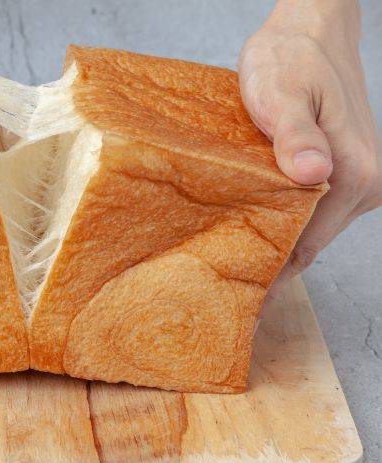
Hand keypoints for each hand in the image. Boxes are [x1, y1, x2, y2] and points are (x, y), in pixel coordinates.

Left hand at [239, 0, 380, 301]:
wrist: (309, 32)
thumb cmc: (291, 57)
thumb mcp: (281, 92)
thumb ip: (294, 134)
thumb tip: (311, 173)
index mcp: (354, 174)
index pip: (306, 246)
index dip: (271, 278)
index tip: (241, 305)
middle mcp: (364, 183)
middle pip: (309, 244)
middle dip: (269, 269)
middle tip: (223, 291)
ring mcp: (356, 178)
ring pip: (309, 229)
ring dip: (274, 246)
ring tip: (230, 266)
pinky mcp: (341, 170)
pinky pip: (310, 211)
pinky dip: (282, 225)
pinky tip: (252, 231)